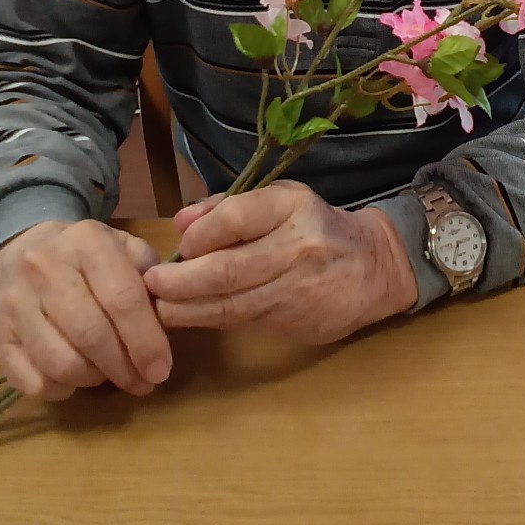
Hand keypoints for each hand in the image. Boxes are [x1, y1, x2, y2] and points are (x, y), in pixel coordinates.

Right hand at [0, 218, 172, 400]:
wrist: (19, 248)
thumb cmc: (84, 256)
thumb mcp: (123, 248)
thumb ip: (150, 278)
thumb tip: (169, 318)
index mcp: (86, 242)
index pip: (122, 298)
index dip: (147, 341)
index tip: (162, 370)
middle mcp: (43, 268)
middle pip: (91, 335)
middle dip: (124, 368)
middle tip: (143, 383)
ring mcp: (14, 303)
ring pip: (61, 364)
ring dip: (94, 380)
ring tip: (110, 374)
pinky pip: (33, 383)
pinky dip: (62, 389)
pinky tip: (76, 376)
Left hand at [142, 181, 418, 344]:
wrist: (374, 268)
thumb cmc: (316, 228)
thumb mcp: (281, 201)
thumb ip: (228, 208)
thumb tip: (180, 222)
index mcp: (293, 207)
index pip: (236, 217)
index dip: (200, 235)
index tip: (178, 246)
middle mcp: (298, 247)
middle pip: (228, 269)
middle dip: (180, 281)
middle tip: (150, 286)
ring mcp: (298, 289)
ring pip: (232, 305)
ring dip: (187, 309)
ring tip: (157, 308)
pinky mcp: (297, 323)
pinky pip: (244, 322)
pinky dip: (211, 321)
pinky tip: (188, 318)